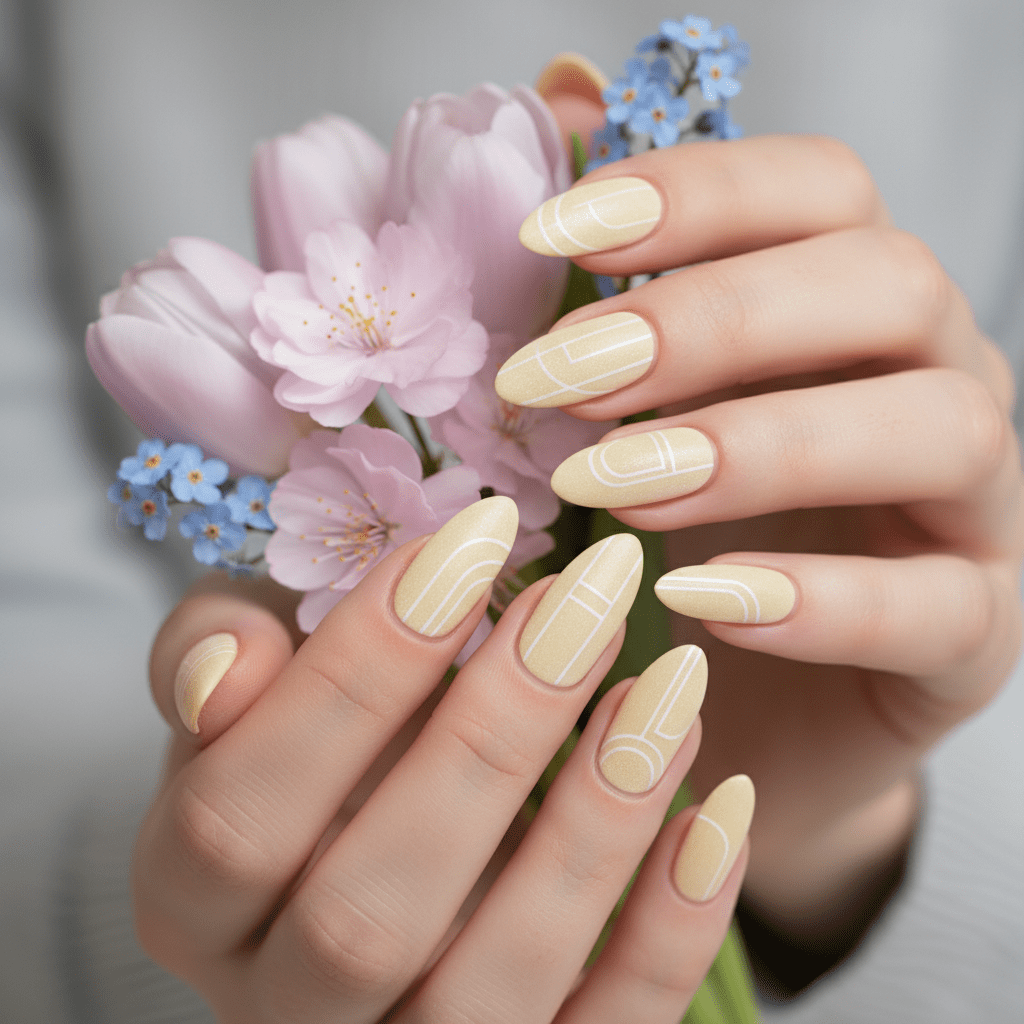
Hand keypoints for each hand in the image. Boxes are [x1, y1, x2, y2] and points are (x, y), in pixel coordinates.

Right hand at [134, 501, 750, 1022]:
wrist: (375, 840)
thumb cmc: (313, 736)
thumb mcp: (248, 682)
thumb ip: (210, 660)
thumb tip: (231, 666)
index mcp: (189, 900)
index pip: (239, 814)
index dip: (354, 674)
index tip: (473, 538)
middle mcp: (281, 1007)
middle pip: (366, 916)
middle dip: (490, 736)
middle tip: (590, 593)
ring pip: (493, 986)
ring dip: (595, 824)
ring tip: (672, 682)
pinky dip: (672, 929)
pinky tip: (718, 806)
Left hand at [506, 131, 1023, 963]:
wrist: (736, 704)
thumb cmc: (679, 540)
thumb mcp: (629, 408)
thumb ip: (604, 264)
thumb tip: (559, 96)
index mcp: (853, 309)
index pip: (821, 191)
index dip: (694, 193)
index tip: (549, 236)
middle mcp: (936, 379)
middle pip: (889, 285)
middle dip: (713, 321)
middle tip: (562, 379)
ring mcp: (976, 509)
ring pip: (937, 427)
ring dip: (761, 447)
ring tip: (612, 490)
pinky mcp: (979, 632)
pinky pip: (938, 606)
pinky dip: (817, 601)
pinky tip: (700, 600)